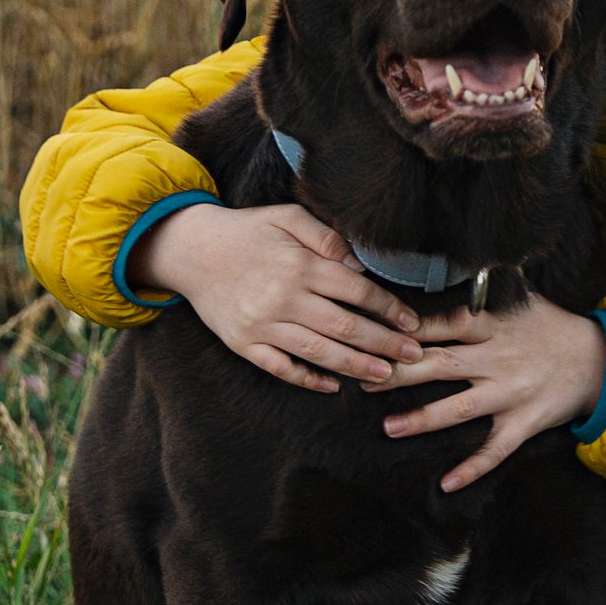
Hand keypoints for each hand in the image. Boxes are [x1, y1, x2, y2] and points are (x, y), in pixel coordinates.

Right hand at [128, 201, 422, 392]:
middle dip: (384, 343)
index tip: (411, 322)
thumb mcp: (288, 217)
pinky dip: (308, 379)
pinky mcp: (244, 344)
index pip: (357, 292)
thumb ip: (327, 238)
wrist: (191, 251)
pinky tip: (332, 387)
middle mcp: (284, 298)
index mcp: (300, 266)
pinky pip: (281, 368)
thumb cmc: (247, 231)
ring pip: (319, 352)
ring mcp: (263, 325)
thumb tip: (361, 266)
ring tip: (385, 375)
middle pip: (345, 327)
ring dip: (356, 366)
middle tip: (414, 355)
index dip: (389, 308)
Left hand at [368, 295, 605, 491]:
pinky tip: (446, 484)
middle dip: (401, 372)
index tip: (379, 330)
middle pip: (441, 364)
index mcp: (495, 325)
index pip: (446, 324)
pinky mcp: (524, 423)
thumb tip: (461, 253)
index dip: (411, 327)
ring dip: (423, 419)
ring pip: (460, 408)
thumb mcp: (523, 297)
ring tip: (388, 428)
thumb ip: (489, 283)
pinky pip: (496, 449)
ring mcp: (511, 393)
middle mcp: (499, 358)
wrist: (599, 360)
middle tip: (364, 378)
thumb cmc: (553, 327)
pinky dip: (473, 468)